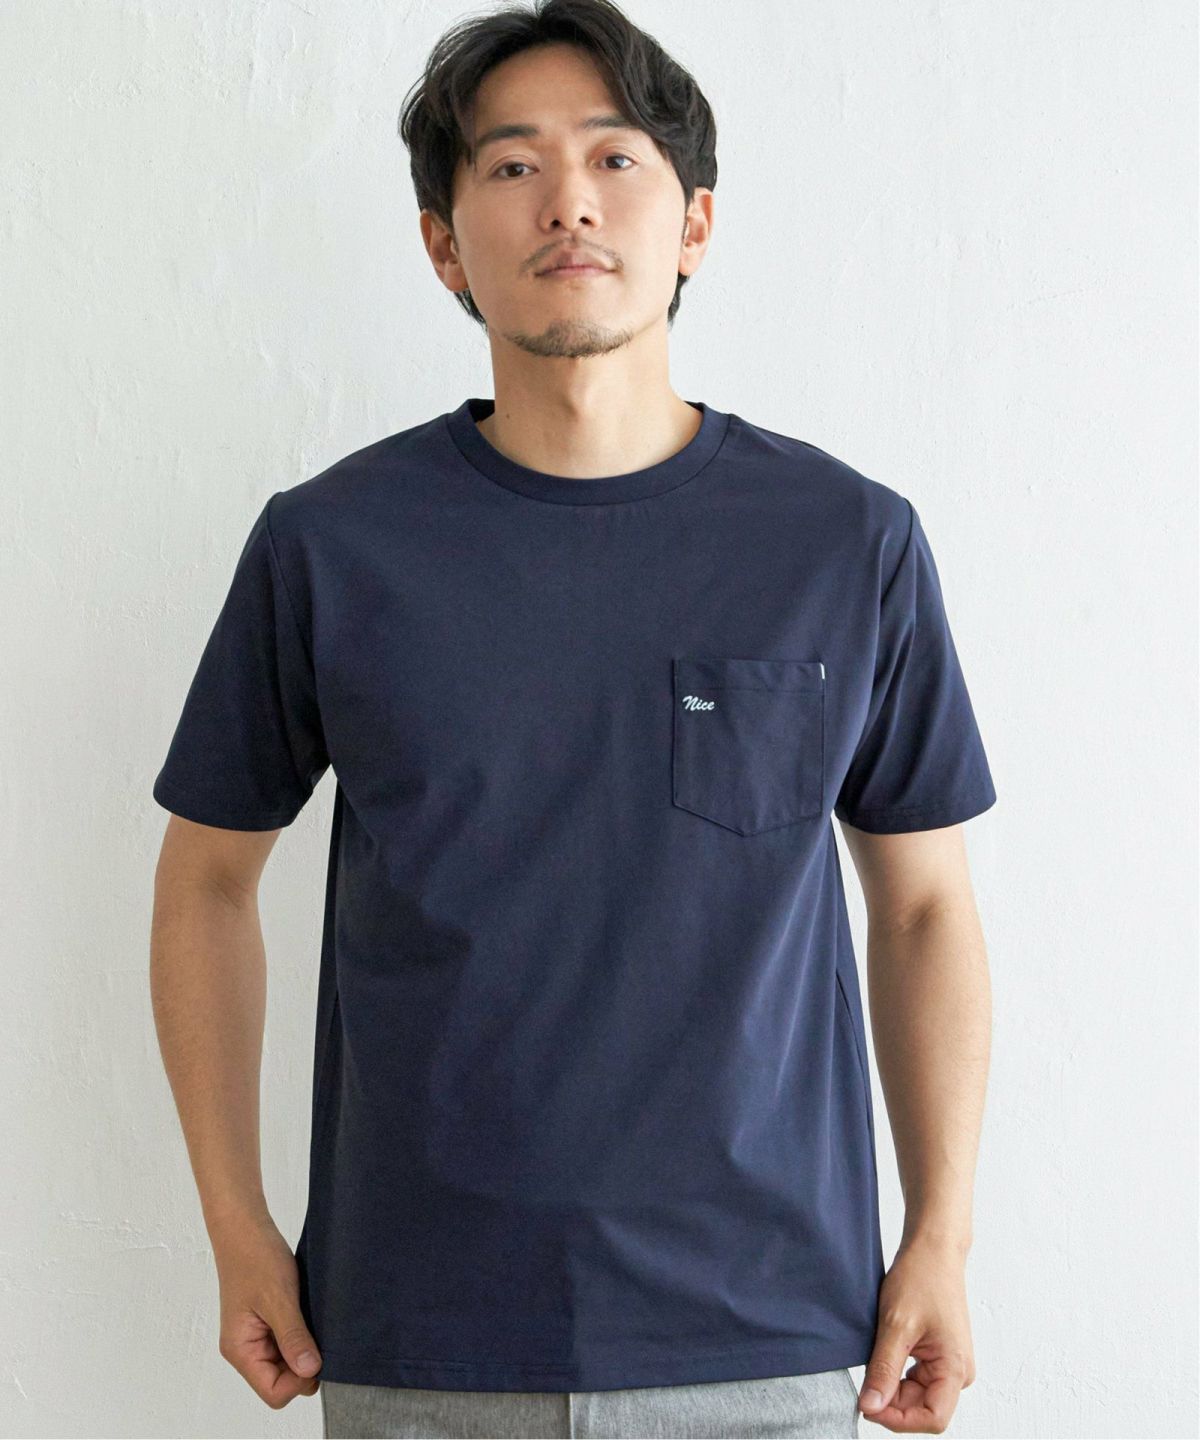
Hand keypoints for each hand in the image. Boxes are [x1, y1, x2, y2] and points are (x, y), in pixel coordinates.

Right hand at [210, 1213, 322, 1408]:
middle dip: (304, 1366)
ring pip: (287, 1363)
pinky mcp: (267, 1323)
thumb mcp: (279, 1298)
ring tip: (315, 1320)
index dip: (299, 1380)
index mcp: (240, 1350)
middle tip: (322, 1335)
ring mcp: (257, 1337)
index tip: (318, 1353)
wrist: (246, 1226)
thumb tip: (310, 1371)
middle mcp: (246, 1349)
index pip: (274, 1391)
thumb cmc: (255, 1257)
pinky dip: (302, 1335)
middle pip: (281, 1381)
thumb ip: (293, 1336)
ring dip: (304, 1348)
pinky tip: (311, 1315)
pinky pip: (288, 1343)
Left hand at [856, 1235, 974, 1432]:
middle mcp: (958, 1372)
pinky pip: (916, 1379)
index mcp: (956, 1369)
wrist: (933, 1248)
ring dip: (892, 1387)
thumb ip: (884, 1369)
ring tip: (874, 1358)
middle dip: (891, 1403)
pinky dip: (895, 1374)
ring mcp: (949, 1364)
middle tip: (863, 1383)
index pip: (932, 1418)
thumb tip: (870, 1407)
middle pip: (922, 1409)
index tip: (868, 1406)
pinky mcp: (938, 1355)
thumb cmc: (922, 1277)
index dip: (899, 1419)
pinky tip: (881, 1355)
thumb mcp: (896, 1324)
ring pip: (916, 1396)